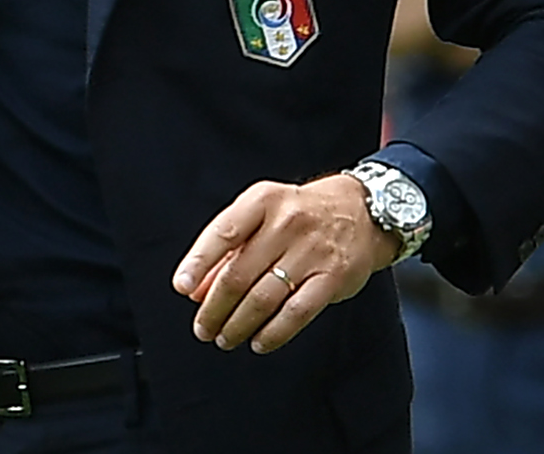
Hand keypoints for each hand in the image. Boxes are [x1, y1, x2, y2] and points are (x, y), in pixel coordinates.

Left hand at [171, 173, 398, 354]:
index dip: (198, 263)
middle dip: (214, 307)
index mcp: (262, 201)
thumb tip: (195, 289)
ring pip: (264, 298)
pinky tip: (258, 341)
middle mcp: (286, 223)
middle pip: (239, 274)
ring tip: (225, 338)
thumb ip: (228, 250)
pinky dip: (273, 333)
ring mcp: (311, 251)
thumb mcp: (262, 216)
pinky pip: (296, 313)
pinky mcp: (332, 278)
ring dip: (238, 324)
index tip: (182, 287)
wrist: (362, 211)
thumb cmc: (300, 214)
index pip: (222, 233)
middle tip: (203, 328)